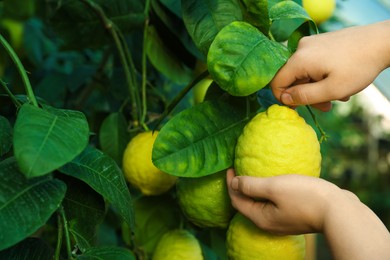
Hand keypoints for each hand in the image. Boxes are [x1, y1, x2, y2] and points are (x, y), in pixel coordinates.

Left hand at [226, 169, 349, 234]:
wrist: (339, 211)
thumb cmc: (305, 197)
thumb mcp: (274, 187)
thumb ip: (251, 186)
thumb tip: (234, 183)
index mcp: (261, 218)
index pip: (237, 201)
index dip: (230, 184)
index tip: (230, 167)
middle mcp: (269, 223)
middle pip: (247, 204)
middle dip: (240, 187)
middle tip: (239, 168)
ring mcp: (283, 221)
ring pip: (261, 204)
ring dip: (255, 189)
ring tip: (254, 172)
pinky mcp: (295, 215)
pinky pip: (275, 203)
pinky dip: (269, 192)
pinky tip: (275, 180)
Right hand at [270, 20, 389, 111]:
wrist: (382, 42)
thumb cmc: (358, 67)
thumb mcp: (331, 90)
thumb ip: (304, 97)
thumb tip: (284, 99)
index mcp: (299, 60)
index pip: (277, 83)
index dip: (284, 99)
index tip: (301, 109)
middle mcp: (300, 48)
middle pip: (292, 78)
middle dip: (306, 95)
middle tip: (326, 106)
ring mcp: (311, 43)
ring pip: (304, 72)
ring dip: (317, 87)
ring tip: (338, 95)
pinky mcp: (320, 42)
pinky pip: (312, 63)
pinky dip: (321, 76)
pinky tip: (338, 82)